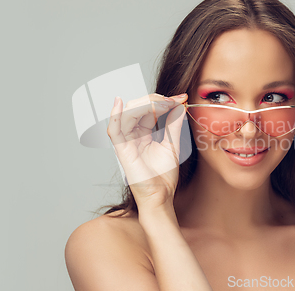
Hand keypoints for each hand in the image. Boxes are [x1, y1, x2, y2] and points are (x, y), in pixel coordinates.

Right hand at [107, 93, 187, 211]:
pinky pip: (113, 130)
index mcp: (142, 133)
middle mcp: (132, 135)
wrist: (161, 196)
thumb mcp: (172, 144)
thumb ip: (173, 124)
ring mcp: (126, 142)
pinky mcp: (122, 150)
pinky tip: (119, 103)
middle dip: (156, 100)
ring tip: (164, 104)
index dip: (163, 101)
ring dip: (145, 104)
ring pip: (127, 113)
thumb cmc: (163, 176)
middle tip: (174, 100)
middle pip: (137, 107)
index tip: (181, 98)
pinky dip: (114, 115)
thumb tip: (178, 105)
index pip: (148, 109)